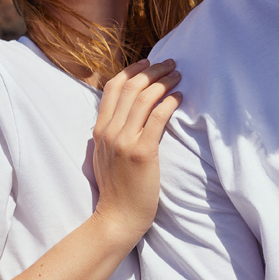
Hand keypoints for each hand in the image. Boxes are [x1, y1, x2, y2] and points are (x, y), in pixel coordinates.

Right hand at [91, 58, 181, 241]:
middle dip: (153, 71)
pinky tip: (179, 98)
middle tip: (170, 64)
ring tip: (178, 77)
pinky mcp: (142, 152)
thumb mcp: (104, 155)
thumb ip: (110, 133)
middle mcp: (109, 131)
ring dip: (164, 82)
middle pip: (131, 88)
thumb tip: (123, 114)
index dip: (132, 70)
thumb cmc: (117, 188)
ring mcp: (124, 141)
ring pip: (144, 99)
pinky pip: (157, 118)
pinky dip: (169, 103)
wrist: (117, 217)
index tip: (148, 62)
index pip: (113, 88)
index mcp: (99, 130)